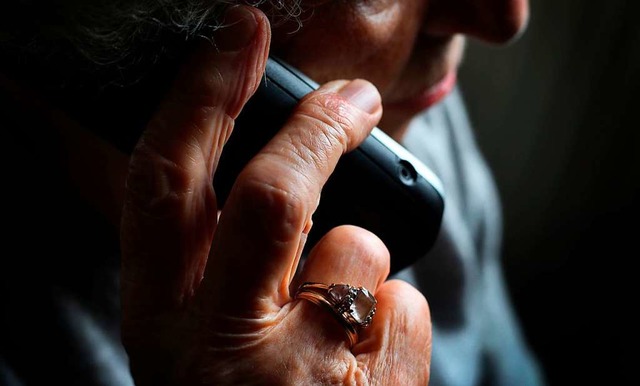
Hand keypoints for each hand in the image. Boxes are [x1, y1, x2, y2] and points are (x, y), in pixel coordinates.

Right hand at [120, 5, 430, 384]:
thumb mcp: (200, 334)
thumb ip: (220, 259)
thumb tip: (283, 175)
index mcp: (161, 322)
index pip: (165, 186)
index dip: (200, 99)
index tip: (237, 38)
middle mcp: (215, 353)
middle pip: (268, 197)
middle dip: (314, 128)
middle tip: (354, 97)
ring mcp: (297, 378)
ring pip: (358, 250)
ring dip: (359, 263)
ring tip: (336, 320)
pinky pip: (404, 303)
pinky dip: (393, 314)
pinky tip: (366, 364)